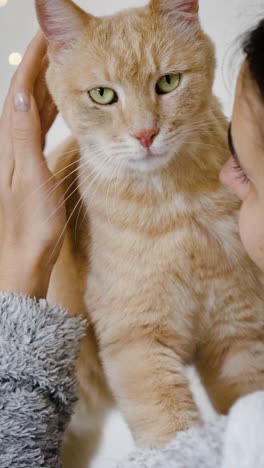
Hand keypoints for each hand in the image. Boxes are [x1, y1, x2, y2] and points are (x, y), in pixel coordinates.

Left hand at [0, 31, 65, 298]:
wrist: (22, 258)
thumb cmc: (29, 226)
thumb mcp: (29, 178)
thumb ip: (23, 135)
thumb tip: (22, 92)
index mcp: (8, 143)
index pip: (20, 89)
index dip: (33, 61)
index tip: (49, 37)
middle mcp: (10, 144)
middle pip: (25, 95)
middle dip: (41, 67)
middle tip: (62, 46)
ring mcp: (19, 154)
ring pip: (33, 110)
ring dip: (47, 87)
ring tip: (65, 67)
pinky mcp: (29, 165)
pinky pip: (38, 130)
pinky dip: (49, 112)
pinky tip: (59, 108)